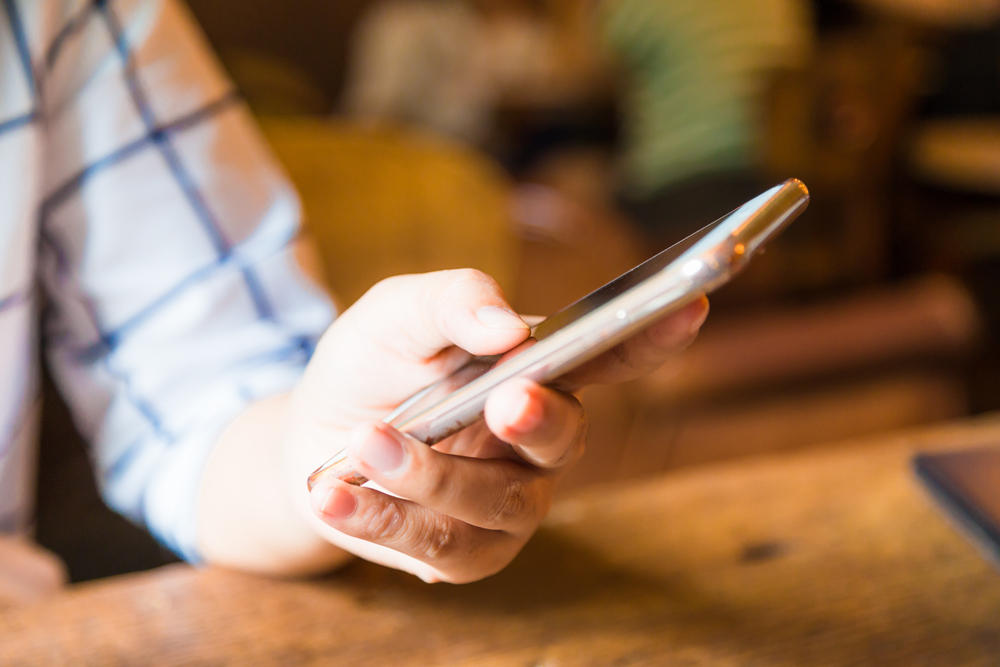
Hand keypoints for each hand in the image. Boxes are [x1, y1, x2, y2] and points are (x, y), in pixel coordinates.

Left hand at [286, 269, 707, 582]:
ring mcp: (507, 503)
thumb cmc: (372, 367)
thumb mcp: (396, 315)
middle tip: (506, 399)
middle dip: (539, 420)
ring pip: (496, 501)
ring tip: (367, 440)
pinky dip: (381, 517)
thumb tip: (508, 323)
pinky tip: (332, 491)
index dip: (651, 337)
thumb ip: (449, 302)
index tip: (690, 306)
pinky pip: (438, 546)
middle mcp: (536, 442)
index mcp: (535, 371)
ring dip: (430, 472)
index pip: (605, 355)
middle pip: (564, 437)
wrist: (314, 437)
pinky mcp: (464, 552)